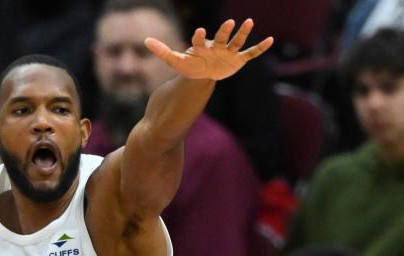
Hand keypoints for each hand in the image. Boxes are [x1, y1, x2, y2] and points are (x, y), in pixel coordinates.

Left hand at [145, 19, 272, 80]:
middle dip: (224, 31)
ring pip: (237, 41)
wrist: (202, 73)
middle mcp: (216, 46)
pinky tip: (270, 40)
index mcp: (201, 47)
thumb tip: (145, 40)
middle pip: (221, 38)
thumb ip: (161, 50)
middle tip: (228, 22)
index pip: (199, 41)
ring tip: (250, 21)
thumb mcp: (175, 60)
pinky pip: (250, 53)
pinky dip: (259, 48)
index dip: (199, 37)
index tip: (198, 32)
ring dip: (243, 33)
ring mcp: (228, 52)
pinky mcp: (237, 59)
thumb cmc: (189, 65)